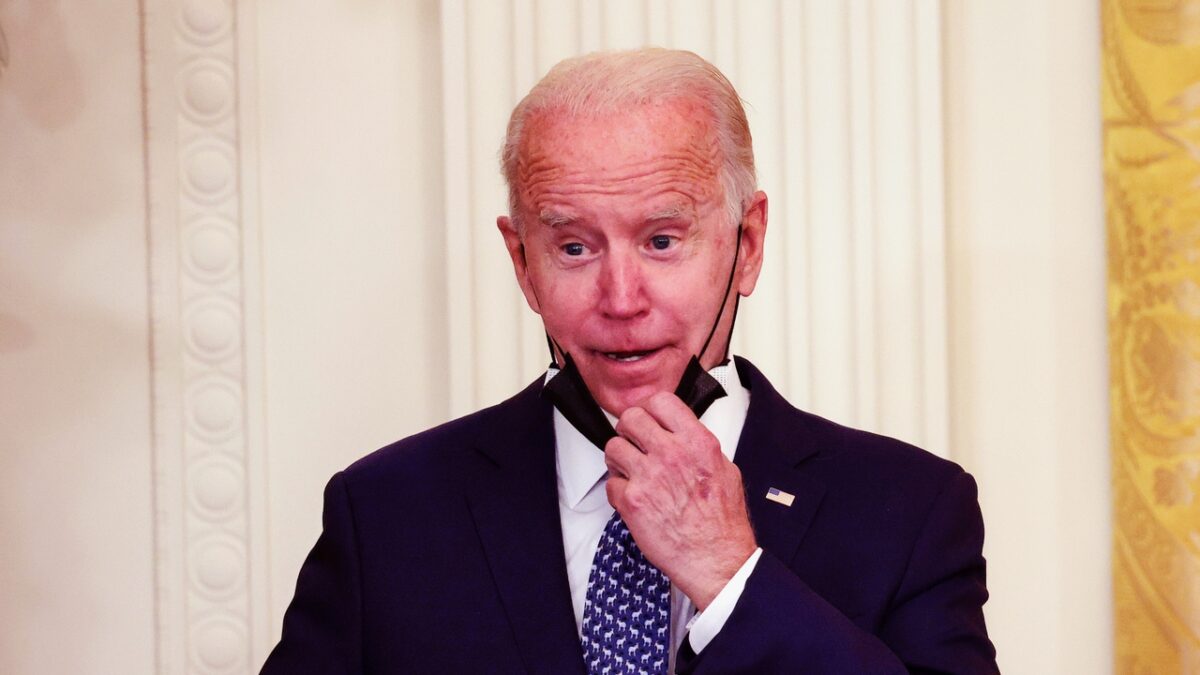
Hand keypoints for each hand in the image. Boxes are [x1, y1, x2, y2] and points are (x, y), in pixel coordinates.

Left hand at [604, 391, 757, 609]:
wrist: (716, 559)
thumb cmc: (722, 522)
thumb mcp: (725, 470)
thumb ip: (699, 446)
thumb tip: (680, 433)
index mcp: (697, 442)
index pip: (661, 401)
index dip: (650, 410)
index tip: (648, 419)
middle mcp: (671, 454)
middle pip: (630, 418)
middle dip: (629, 431)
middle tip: (634, 444)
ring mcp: (649, 476)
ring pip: (613, 447)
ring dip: (619, 459)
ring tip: (631, 472)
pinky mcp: (632, 501)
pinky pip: (611, 483)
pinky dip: (619, 491)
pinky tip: (634, 499)